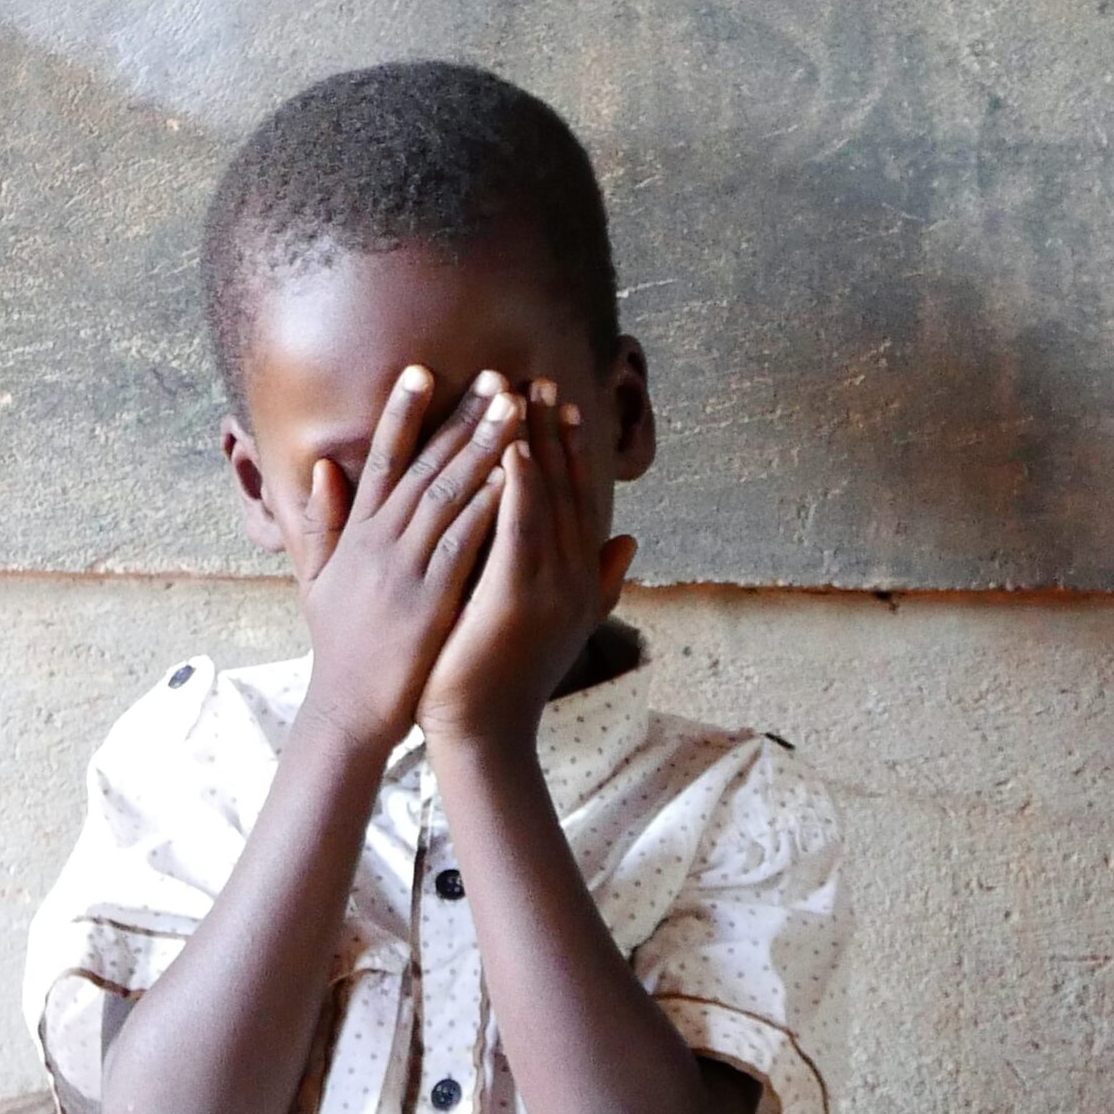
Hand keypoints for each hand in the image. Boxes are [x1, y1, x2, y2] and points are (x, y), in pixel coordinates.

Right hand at [293, 365, 524, 746]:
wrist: (348, 709)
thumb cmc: (340, 647)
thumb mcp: (318, 578)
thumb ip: (321, 523)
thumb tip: (320, 469)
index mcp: (355, 533)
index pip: (379, 459)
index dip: (401, 413)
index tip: (423, 371)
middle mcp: (377, 542)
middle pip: (422, 466)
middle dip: (459, 417)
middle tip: (493, 376)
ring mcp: (403, 569)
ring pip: (446, 494)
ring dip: (482, 448)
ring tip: (514, 409)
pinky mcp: (429, 599)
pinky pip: (463, 543)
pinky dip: (487, 506)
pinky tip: (514, 477)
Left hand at [417, 377, 637, 743]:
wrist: (482, 735)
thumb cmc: (503, 678)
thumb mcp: (559, 623)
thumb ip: (598, 580)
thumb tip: (630, 540)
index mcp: (578, 578)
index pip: (577, 498)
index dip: (570, 448)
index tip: (558, 401)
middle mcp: (573, 577)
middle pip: (566, 489)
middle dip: (553, 432)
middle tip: (541, 378)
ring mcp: (551, 588)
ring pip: (544, 500)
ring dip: (534, 443)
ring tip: (521, 396)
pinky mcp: (519, 599)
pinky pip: (520, 531)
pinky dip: (517, 489)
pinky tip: (507, 450)